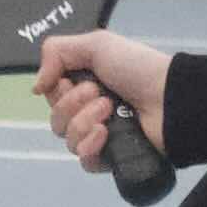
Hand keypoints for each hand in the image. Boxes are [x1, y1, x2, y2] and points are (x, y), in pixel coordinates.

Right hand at [33, 31, 172, 174]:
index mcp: (85, 85)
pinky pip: (85, 162)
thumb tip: (36, 87)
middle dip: (73, 104)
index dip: (58, 91)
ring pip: (68, 140)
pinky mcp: (112, 159)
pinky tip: (105, 135)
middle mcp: (89, 111)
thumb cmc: (137, 68)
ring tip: (110, 110)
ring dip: (85, 122)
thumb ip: (56, 53)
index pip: (52, 97)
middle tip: (99, 93)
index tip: (73, 80)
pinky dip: (90, 147)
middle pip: (56, 120)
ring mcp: (100, 137)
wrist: (170, 98)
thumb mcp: (96, 44)